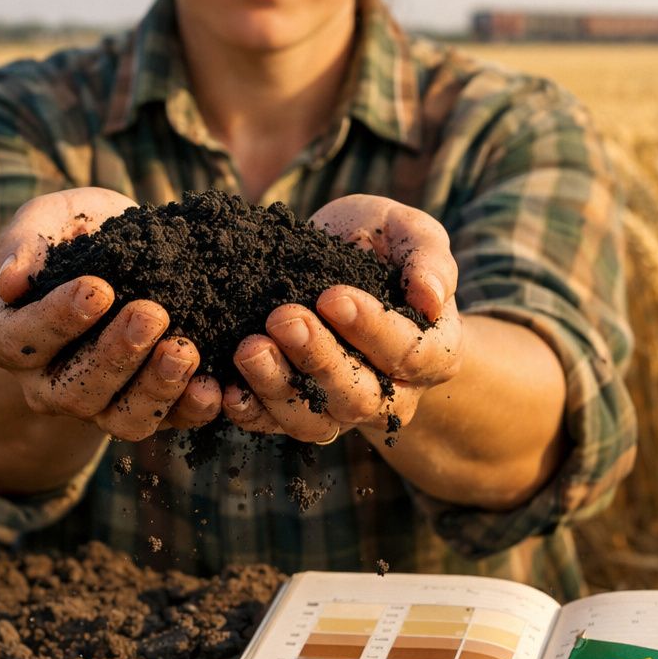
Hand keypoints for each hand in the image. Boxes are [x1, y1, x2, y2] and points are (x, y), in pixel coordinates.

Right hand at [0, 188, 221, 439]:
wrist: (126, 259)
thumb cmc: (80, 236)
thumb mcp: (50, 221)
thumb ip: (26, 241)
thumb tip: (9, 279)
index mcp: (9, 338)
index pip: (21, 340)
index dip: (58, 320)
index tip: (99, 289)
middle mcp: (47, 384)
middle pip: (74, 390)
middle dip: (115, 355)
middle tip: (151, 314)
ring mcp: (98, 405)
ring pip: (121, 420)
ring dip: (155, 390)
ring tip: (184, 350)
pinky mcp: (146, 411)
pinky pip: (168, 425)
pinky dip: (193, 408)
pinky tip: (214, 383)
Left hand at [222, 194, 463, 442]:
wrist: (338, 265)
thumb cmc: (378, 247)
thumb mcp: (407, 232)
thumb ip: (428, 257)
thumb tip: (431, 298)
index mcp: (432, 352)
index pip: (408, 352)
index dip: (372, 329)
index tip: (333, 296)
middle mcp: (391, 393)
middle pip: (359, 396)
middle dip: (318, 359)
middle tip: (283, 318)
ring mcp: (340, 410)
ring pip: (313, 421)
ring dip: (277, 388)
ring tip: (249, 349)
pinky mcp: (296, 412)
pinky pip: (272, 426)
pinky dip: (248, 411)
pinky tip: (225, 388)